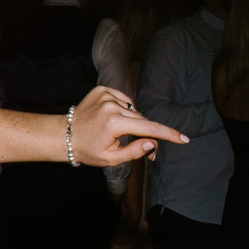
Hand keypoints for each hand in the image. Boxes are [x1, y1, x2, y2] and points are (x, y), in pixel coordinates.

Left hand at [70, 86, 185, 166]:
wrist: (64, 135)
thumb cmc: (88, 150)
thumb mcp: (111, 158)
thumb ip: (135, 151)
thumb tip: (154, 142)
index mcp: (115, 123)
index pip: (149, 128)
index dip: (168, 135)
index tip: (184, 139)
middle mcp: (112, 105)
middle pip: (142, 119)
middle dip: (147, 132)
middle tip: (145, 146)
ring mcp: (106, 94)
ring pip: (133, 109)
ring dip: (132, 120)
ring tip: (116, 131)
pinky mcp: (102, 89)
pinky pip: (123, 100)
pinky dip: (123, 109)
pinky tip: (111, 118)